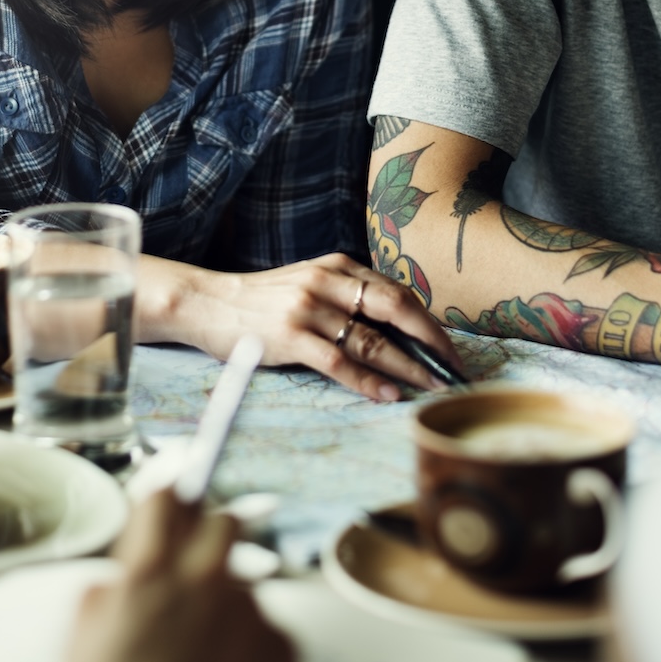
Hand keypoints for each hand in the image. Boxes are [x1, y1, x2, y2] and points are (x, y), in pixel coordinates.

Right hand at [43, 489, 295, 661]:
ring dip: (227, 599)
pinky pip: (268, 626)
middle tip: (196, 565)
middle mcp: (204, 577)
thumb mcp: (82, 640)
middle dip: (209, 534)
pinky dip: (250, 644)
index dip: (170, 491)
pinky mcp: (282, 646)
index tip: (175, 491)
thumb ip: (109, 590)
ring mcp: (249, 611)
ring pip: (246, 580)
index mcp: (149, 569)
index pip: (169, 493)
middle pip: (222, 521)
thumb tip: (125, 577)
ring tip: (204, 651)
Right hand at [143, 252, 464, 400]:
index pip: (397, 292)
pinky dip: (368, 380)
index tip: (450, 349)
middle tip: (453, 369)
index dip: (429, 322)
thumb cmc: (261, 300)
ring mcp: (308, 308)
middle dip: (431, 341)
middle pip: (395, 309)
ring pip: (372, 339)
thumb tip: (397, 329)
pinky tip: (387, 395)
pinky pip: (339, 361)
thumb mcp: (309, 283)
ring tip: (432, 387)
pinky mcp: (289, 336)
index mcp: (338, 266)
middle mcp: (328, 282)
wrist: (207, 303)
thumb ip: (347, 296)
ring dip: (407, 367)